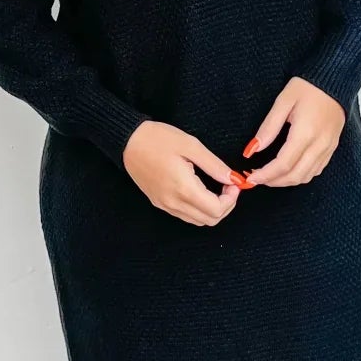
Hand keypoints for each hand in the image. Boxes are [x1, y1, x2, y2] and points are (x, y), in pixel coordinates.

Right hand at [121, 120, 243, 225]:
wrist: (127, 141)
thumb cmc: (157, 138)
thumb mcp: (190, 145)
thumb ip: (214, 165)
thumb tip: (233, 179)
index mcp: (183, 188)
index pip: (216, 210)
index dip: (231, 199)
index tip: (233, 183)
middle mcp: (173, 202)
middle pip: (209, 220)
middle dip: (225, 206)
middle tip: (228, 186)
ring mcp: (165, 205)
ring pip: (198, 221)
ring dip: (213, 209)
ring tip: (217, 188)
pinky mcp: (159, 203)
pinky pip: (185, 215)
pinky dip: (199, 209)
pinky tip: (201, 191)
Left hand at [239, 78, 345, 187]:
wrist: (334, 80)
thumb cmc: (307, 87)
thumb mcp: (282, 102)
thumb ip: (268, 128)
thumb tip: (252, 149)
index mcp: (305, 133)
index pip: (283, 164)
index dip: (266, 175)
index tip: (251, 178)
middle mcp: (319, 144)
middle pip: (295, 176)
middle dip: (274, 182)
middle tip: (257, 179)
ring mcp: (328, 148)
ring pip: (306, 176)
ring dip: (286, 181)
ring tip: (269, 176)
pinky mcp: (332, 148)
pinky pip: (316, 170)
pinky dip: (300, 175)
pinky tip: (288, 170)